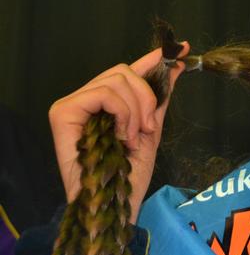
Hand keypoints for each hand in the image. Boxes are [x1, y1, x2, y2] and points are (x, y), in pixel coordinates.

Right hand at [49, 45, 188, 222]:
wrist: (117, 205)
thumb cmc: (129, 175)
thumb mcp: (151, 130)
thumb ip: (159, 98)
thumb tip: (175, 65)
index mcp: (105, 105)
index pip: (128, 71)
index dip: (154, 59)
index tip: (182, 49)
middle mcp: (85, 101)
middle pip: (124, 71)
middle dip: (148, 96)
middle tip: (149, 126)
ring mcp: (72, 105)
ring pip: (116, 79)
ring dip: (136, 109)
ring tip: (132, 137)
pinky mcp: (62, 112)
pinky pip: (103, 92)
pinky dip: (121, 112)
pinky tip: (121, 135)